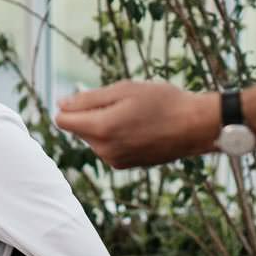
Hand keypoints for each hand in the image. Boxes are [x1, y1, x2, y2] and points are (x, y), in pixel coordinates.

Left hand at [54, 80, 218, 168]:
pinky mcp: (126, 165)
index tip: (88, 97)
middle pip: (78, 129)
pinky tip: (139, 127)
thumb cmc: (162, 102)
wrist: (195, 126)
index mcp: (101, 129)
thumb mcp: (123, 90)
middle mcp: (104, 150)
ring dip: (103, 125)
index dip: (70, 105)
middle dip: (90, 114)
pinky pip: (108, 147)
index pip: (63, 120)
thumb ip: (88, 98)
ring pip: (93, 138)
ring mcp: (115, 161)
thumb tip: (60, 103)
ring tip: (134, 114)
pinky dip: (115, 136)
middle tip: (121, 102)